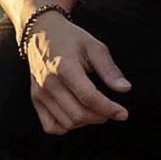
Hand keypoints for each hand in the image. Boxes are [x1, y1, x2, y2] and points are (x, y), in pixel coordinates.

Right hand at [25, 11, 131, 134]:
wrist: (41, 32)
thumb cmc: (71, 38)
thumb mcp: (94, 46)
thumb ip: (109, 69)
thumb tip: (125, 89)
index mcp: (66, 67)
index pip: (89, 97)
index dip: (109, 109)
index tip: (123, 114)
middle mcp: (49, 83)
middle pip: (78, 114)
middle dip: (100, 116)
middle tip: (112, 110)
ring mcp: (40, 93)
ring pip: (66, 123)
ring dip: (86, 122)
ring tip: (97, 110)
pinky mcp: (35, 99)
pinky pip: (50, 126)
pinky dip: (66, 127)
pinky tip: (78, 115)